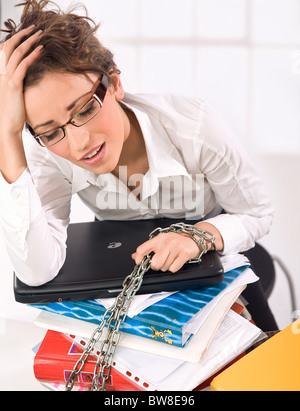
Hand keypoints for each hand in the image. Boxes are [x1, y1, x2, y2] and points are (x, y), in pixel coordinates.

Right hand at [0, 26, 42, 182]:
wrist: (7, 127)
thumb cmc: (12, 113)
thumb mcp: (14, 94)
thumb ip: (18, 82)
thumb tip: (27, 75)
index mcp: (0, 74)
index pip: (5, 50)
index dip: (15, 39)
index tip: (27, 34)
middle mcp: (1, 73)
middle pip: (10, 46)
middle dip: (23, 35)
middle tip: (35, 28)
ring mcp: (6, 78)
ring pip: (16, 53)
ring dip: (29, 41)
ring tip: (40, 35)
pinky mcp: (13, 85)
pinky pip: (23, 65)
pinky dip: (32, 55)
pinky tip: (40, 50)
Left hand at [131, 222, 223, 272]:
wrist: (194, 237)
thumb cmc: (176, 240)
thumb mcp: (161, 242)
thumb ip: (147, 249)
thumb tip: (134, 256)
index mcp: (158, 239)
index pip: (142, 249)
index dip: (139, 259)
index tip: (140, 262)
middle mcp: (166, 242)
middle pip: (154, 263)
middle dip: (157, 266)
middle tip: (161, 262)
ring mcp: (176, 247)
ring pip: (164, 267)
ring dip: (167, 266)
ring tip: (172, 259)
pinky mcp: (185, 253)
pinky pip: (174, 268)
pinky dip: (174, 268)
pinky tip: (177, 261)